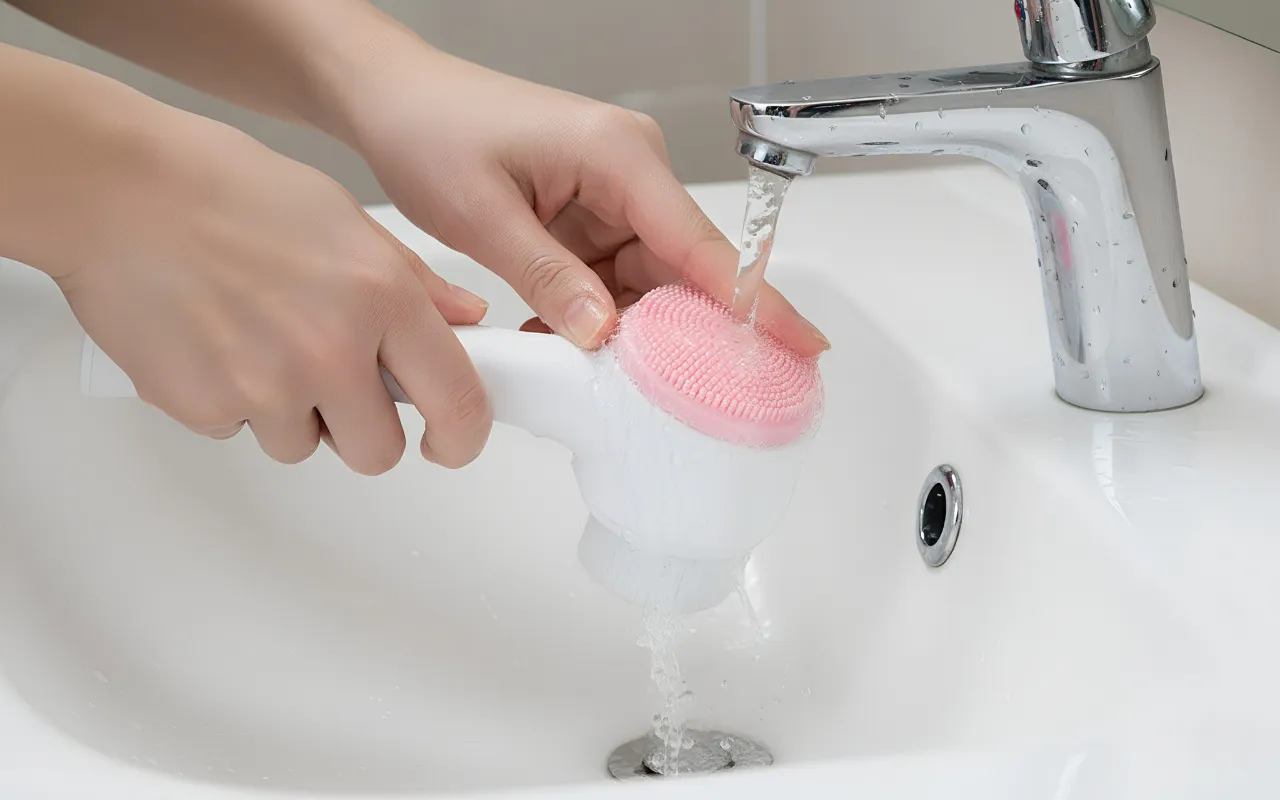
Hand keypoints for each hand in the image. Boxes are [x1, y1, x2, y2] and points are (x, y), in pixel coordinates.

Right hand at [57, 109, 493, 472]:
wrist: (115, 190)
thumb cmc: (226, 189)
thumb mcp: (345, 217)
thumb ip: (414, 282)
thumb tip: (465, 320)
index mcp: (380, 297)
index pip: (457, 401)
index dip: (462, 437)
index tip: (451, 441)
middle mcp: (330, 350)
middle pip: (376, 452)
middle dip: (362, 429)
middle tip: (336, 385)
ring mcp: (265, 386)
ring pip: (302, 446)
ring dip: (291, 413)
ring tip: (258, 343)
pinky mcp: (204, 406)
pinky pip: (237, 431)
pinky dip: (231, 402)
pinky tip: (214, 343)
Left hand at [342, 48, 829, 353]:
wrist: (395, 100)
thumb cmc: (433, 129)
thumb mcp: (484, 214)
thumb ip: (551, 277)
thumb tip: (606, 333)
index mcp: (620, 157)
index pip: (703, 245)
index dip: (755, 302)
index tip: (804, 345)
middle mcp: (631, 174)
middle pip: (683, 273)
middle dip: (676, 335)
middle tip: (666, 397)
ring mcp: (613, 197)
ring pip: (648, 285)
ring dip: (623, 331)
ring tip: (589, 369)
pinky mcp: (591, 217)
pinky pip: (613, 281)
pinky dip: (592, 316)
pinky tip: (558, 339)